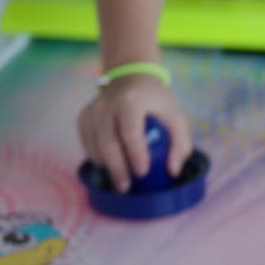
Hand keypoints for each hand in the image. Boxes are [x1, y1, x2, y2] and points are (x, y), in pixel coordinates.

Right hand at [76, 72, 191, 192]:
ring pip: (95, 146)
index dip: (136, 154)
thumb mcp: (175, 115)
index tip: (143, 173)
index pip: (130, 131)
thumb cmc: (156, 100)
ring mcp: (92, 110)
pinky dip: (98, 158)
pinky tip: (110, 167)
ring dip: (107, 167)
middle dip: (117, 169)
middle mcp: (107, 104)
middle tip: (126, 188)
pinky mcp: (83, 117)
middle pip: (108, 142)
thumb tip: (173, 170)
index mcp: (131, 100)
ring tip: (120, 181)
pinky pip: (87, 143)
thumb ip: (180, 142)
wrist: (130, 77)